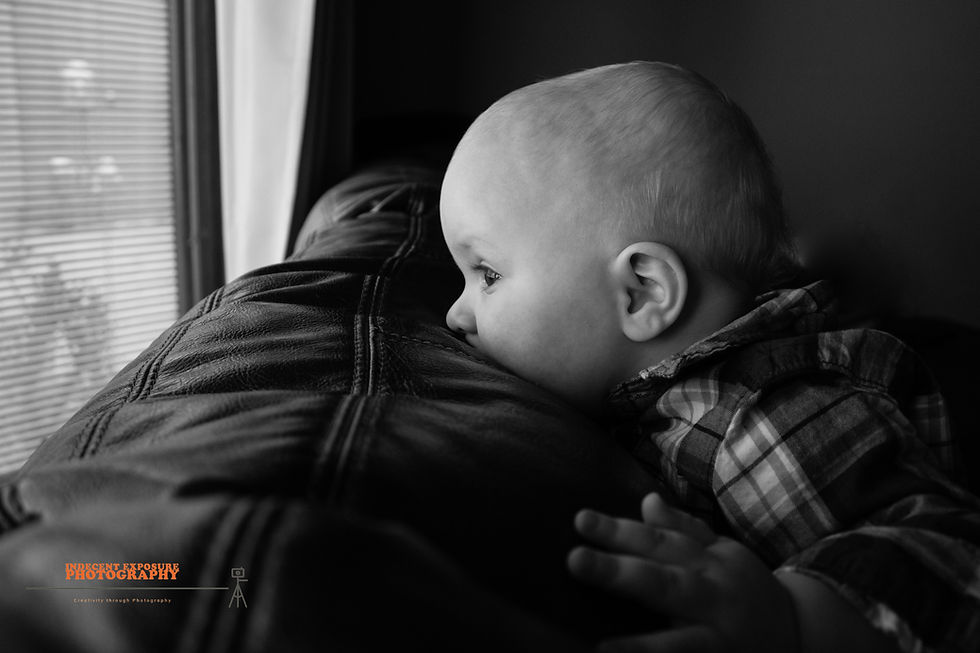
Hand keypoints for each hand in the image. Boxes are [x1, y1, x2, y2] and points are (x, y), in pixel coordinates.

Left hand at [567, 493, 798, 652]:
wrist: (803, 634)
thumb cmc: (744, 589)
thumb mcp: (720, 553)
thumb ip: (682, 529)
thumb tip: (646, 500)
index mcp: (708, 561)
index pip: (658, 541)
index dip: (619, 531)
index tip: (579, 520)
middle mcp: (713, 597)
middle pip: (662, 582)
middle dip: (619, 572)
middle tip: (574, 560)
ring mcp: (718, 640)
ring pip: (680, 643)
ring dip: (641, 647)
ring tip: (601, 649)